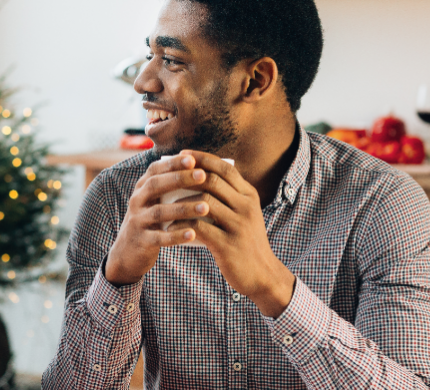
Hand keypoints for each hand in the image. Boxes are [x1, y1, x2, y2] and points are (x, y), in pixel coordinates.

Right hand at [105, 154, 210, 284]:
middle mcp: (137, 200)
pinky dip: (176, 235)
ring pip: (159, 212)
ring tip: (205, 207)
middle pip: (156, 185)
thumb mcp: (155, 201)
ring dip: (183, 208)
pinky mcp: (141, 240)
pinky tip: (193, 234)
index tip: (193, 159)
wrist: (127, 252)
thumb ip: (171, 187)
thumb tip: (205, 170)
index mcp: (142, 187)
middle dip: (180, 178)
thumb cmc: (152, 221)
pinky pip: (159, 237)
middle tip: (203, 175)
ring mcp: (137, 220)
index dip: (173, 163)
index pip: (156, 169)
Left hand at [168, 150, 294, 317]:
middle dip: (187, 176)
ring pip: (204, 202)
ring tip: (166, 203)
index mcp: (250, 196)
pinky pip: (199, 227)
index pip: (225, 168)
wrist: (263, 275)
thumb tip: (200, 178)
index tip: (184, 154)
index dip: (203, 158)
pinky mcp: (228, 245)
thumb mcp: (245, 214)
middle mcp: (246, 207)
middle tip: (168, 176)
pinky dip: (183, 224)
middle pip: (212, 181)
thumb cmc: (247, 242)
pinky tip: (172, 225)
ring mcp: (238, 226)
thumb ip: (230, 197)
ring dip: (181, 201)